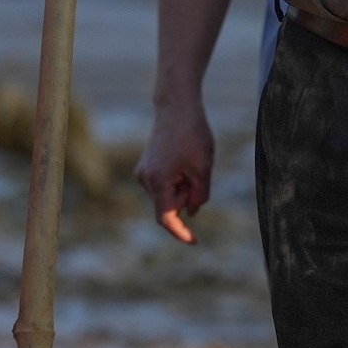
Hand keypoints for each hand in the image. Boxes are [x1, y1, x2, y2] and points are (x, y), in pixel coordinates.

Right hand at [136, 103, 215, 244]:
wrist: (177, 106)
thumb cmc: (192, 135)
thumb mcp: (204, 168)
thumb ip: (199, 195)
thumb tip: (192, 213)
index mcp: (157, 182)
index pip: (166, 218)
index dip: (180, 232)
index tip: (194, 241)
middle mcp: (145, 180)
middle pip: (170, 204)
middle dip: (188, 195)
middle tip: (200, 171)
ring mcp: (144, 172)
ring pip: (169, 193)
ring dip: (184, 185)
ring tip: (192, 160)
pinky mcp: (147, 165)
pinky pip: (165, 182)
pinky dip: (178, 178)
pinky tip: (185, 157)